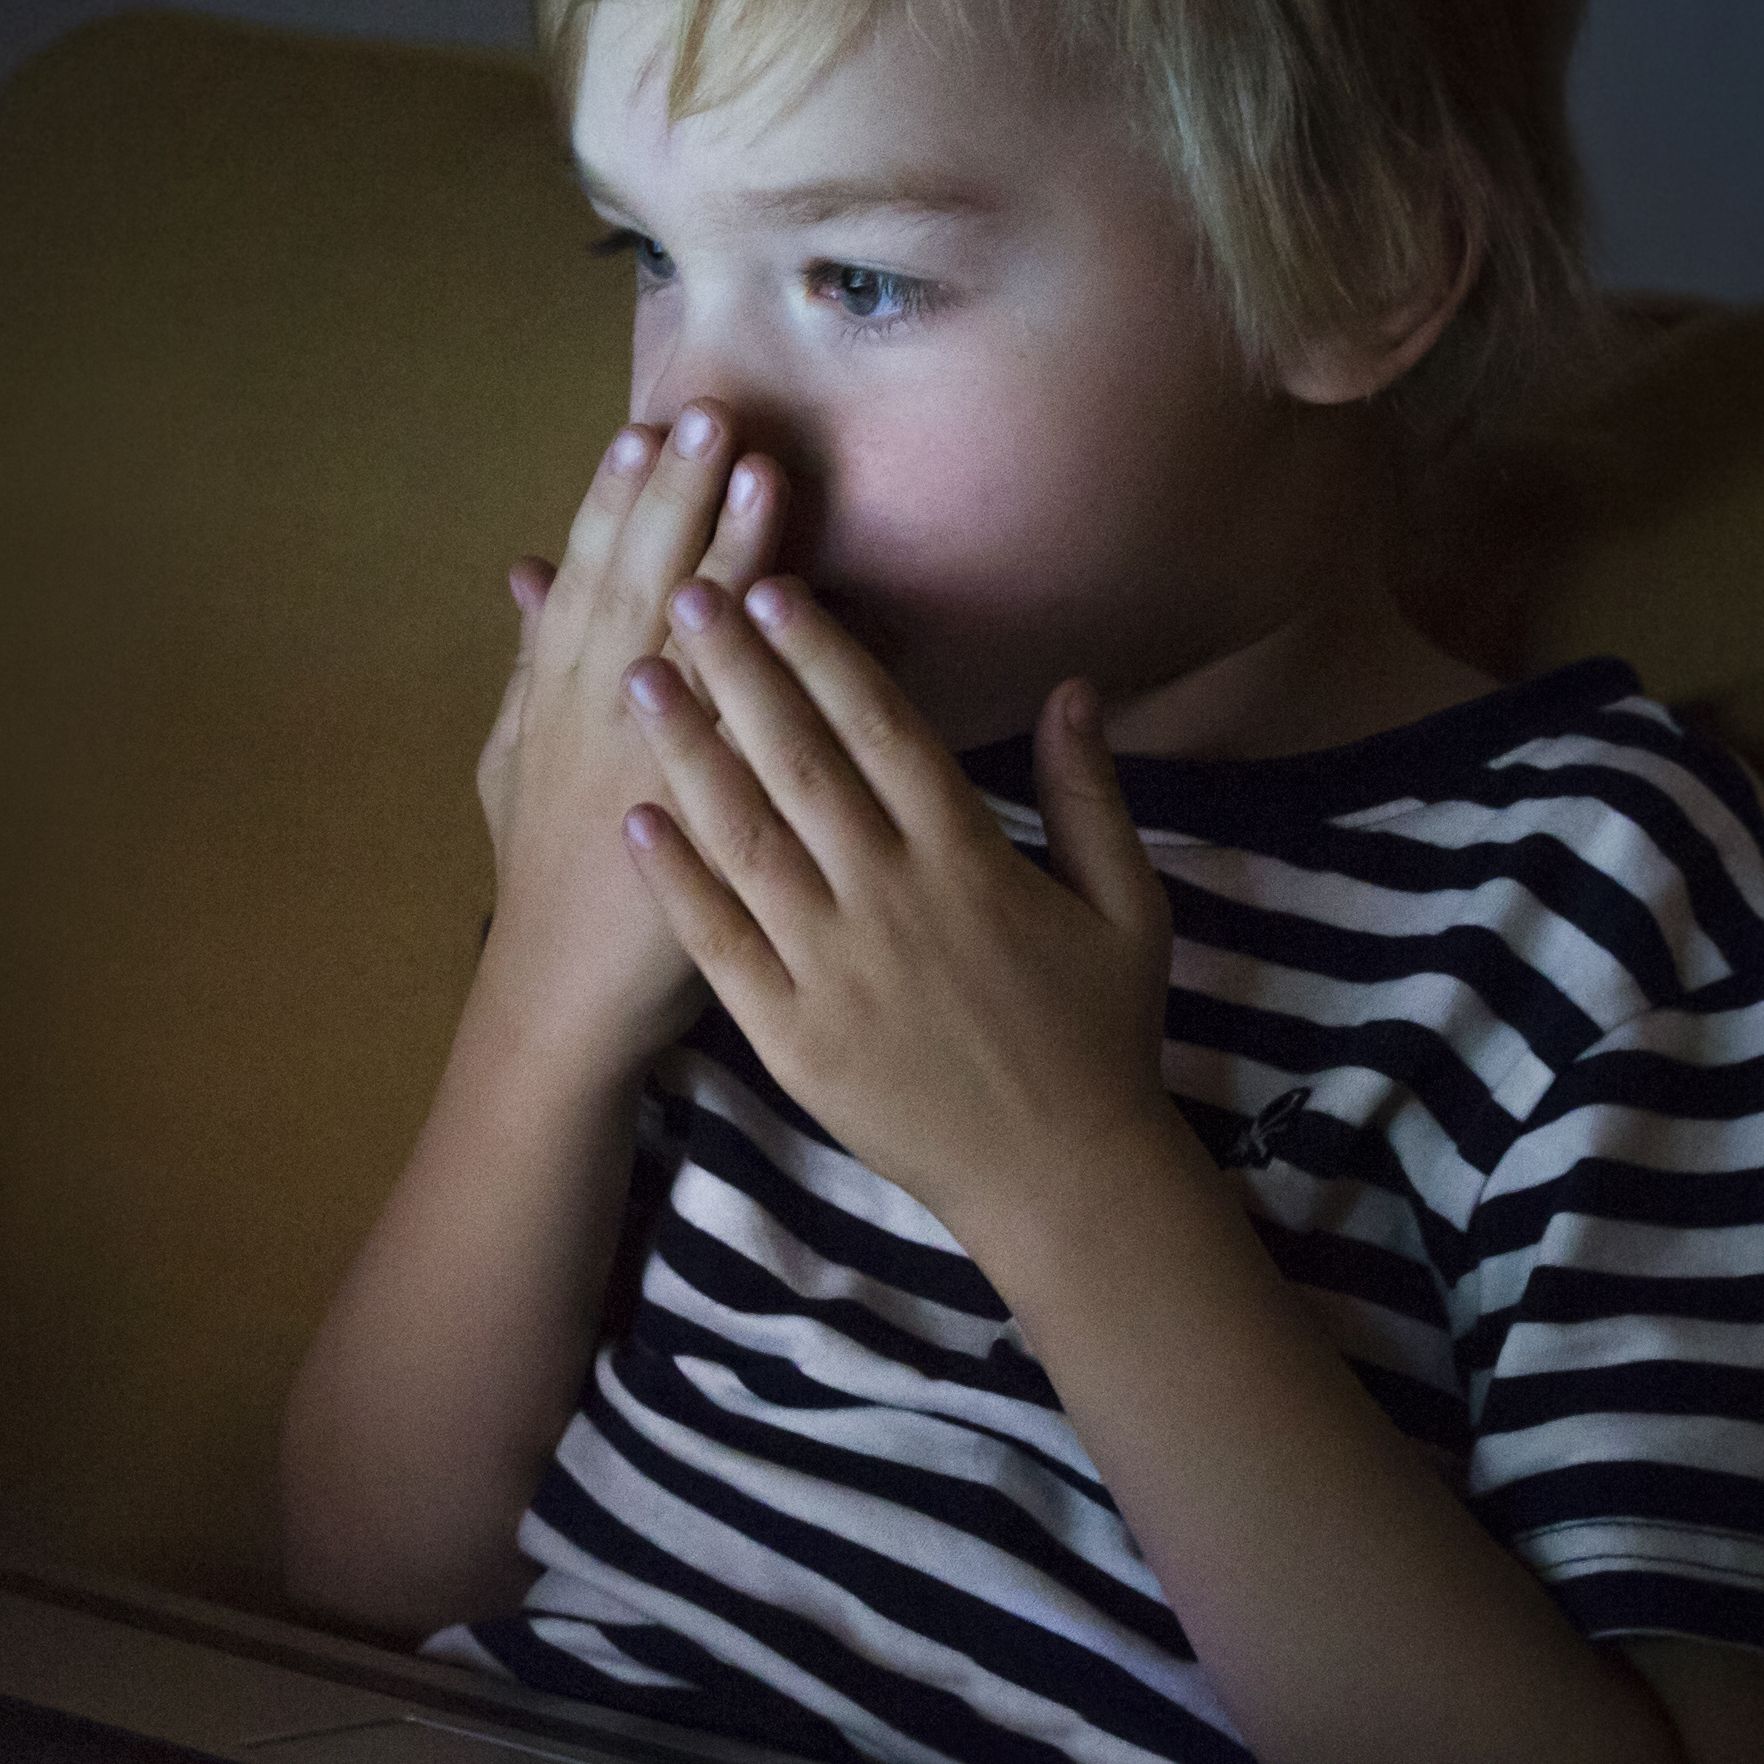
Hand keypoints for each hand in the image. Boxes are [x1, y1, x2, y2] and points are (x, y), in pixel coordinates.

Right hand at [473, 407, 780, 1073]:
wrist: (562, 998)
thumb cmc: (548, 877)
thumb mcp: (512, 760)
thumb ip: (526, 661)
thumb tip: (523, 568)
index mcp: (554, 699)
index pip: (585, 578)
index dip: (613, 502)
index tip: (642, 431)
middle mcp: (596, 720)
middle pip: (636, 589)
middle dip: (674, 500)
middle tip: (710, 416)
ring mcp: (647, 768)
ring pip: (684, 647)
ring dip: (723, 555)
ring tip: (759, 474)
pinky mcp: (700, 822)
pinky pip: (736, 731)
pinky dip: (759, 666)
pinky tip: (792, 610)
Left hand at [615, 576, 1179, 1234]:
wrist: (1061, 1178)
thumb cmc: (1101, 1037)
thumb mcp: (1130, 907)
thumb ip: (1092, 795)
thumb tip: (1073, 687)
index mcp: (970, 858)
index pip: (884, 728)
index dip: (824, 652)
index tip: (775, 585)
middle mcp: (894, 900)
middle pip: (800, 762)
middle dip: (736, 670)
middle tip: (682, 590)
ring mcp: (835, 970)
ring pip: (746, 839)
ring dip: (687, 754)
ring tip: (637, 678)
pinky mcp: (793, 1037)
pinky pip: (721, 946)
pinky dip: (675, 883)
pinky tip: (632, 821)